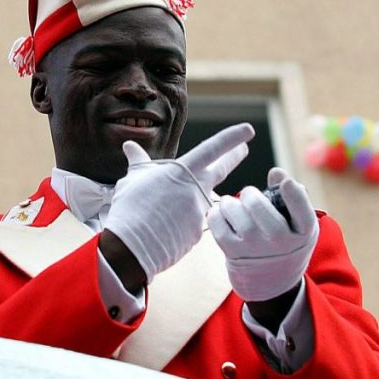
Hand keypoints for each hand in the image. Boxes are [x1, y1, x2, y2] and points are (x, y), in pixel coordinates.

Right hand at [104, 123, 253, 283]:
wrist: (131, 248)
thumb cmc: (130, 209)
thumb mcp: (133, 179)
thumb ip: (138, 161)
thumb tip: (130, 146)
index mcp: (181, 171)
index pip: (212, 149)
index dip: (231, 138)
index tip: (248, 130)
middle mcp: (196, 189)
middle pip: (220, 170)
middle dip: (233, 157)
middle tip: (244, 149)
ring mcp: (200, 212)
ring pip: (199, 200)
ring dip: (187, 200)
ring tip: (161, 210)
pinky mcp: (199, 233)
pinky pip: (193, 221)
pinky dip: (181, 221)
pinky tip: (163, 227)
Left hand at [207, 167, 318, 301]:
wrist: (271, 282)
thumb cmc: (285, 241)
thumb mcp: (297, 223)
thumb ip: (290, 196)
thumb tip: (276, 173)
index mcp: (303, 231)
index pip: (302, 211)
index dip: (294, 194)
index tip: (286, 183)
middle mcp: (281, 241)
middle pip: (259, 206)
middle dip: (249, 194)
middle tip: (248, 195)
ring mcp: (256, 248)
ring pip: (236, 213)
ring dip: (230, 203)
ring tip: (232, 204)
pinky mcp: (234, 253)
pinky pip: (219, 226)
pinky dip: (216, 215)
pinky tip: (220, 213)